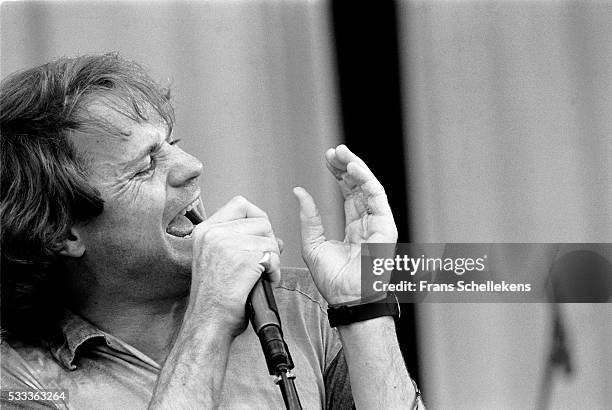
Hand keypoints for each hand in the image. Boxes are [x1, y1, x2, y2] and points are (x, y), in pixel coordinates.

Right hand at [187, 196, 280, 336]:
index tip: (258, 237)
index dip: (257, 218)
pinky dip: (275, 271)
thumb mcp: (218, 259)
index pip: (240, 204)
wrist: (209, 322)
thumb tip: (273, 237)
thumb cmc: (215, 298)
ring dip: (273, 259)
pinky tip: (264, 281)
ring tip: (262, 275)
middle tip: (264, 262)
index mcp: (206, 231)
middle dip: (269, 242)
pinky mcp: (242, 259)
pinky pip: (273, 256)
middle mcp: (214, 233)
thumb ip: (241, 241)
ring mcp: (227, 244)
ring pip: (270, 238)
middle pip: (261, 220)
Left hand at [293, 145, 397, 304]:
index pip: (348, 194)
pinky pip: (378, 197)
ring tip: (341, 153)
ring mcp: (378, 224)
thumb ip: (309, 217)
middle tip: (333, 152)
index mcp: (354, 227)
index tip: (327, 160)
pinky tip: (353, 167)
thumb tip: (300, 192)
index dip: (338, 175)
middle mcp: (368, 223)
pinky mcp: (386, 227)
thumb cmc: (333, 280)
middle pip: (359, 187)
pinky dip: (366, 180)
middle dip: (346, 166)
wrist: (346, 300)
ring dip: (356, 167)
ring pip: (369, 187)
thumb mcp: (313, 243)